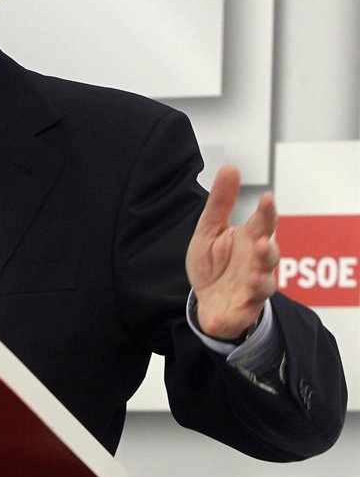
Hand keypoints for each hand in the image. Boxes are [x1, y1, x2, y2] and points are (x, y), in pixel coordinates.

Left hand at [186, 165, 279, 340]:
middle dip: (268, 250)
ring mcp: (253, 288)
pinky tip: (234, 304)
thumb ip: (220, 202)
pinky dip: (243, 307)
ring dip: (260, 280)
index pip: (263, 224)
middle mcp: (257, 264)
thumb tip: (230, 167)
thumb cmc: (213, 262)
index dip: (267, 212)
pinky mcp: (244, 310)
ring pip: (265, 285)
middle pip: (270, 255)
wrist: (205, 299)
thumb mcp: (209, 229)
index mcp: (250, 240)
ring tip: (252, 275)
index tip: (267, 198)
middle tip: (261, 243)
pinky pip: (247, 310)